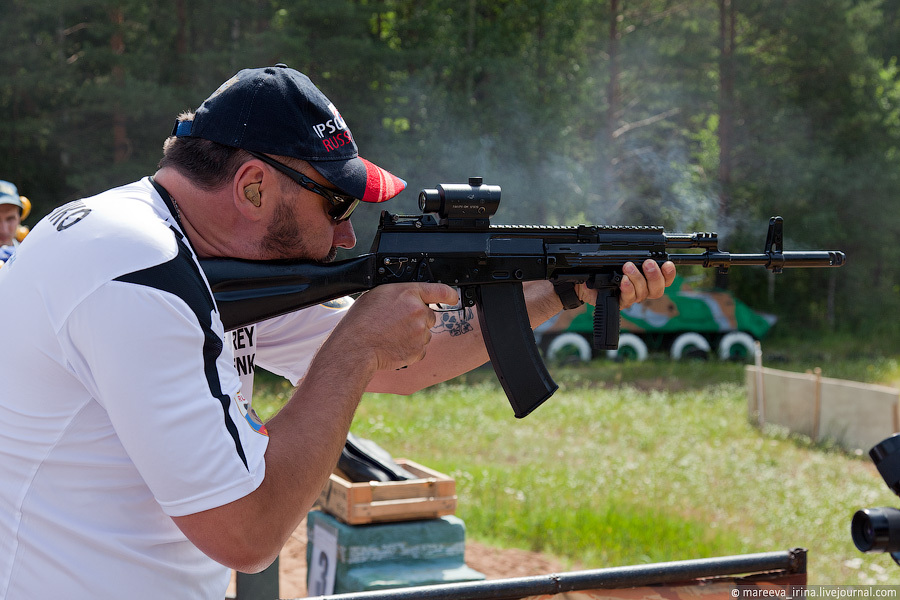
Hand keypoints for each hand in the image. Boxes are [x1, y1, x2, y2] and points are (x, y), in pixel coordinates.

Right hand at [338, 282, 458, 371]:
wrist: (356, 347)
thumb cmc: (361, 320)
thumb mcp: (378, 294)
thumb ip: (400, 294)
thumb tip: (410, 299)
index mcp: (409, 293)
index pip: (440, 290)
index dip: (450, 294)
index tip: (453, 298)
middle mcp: (418, 311)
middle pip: (429, 316)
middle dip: (418, 320)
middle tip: (397, 323)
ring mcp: (420, 332)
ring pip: (424, 333)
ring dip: (413, 335)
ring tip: (392, 335)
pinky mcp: (418, 350)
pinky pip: (420, 349)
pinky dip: (410, 349)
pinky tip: (394, 345)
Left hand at [570, 260, 675, 308]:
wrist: (583, 278)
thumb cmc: (602, 265)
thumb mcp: (619, 255)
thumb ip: (634, 252)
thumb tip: (643, 237)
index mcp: (647, 277)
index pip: (665, 279)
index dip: (670, 274)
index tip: (668, 264)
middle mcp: (642, 289)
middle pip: (658, 289)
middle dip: (655, 275)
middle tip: (648, 263)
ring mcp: (631, 297)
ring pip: (643, 292)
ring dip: (637, 278)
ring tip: (627, 266)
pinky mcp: (619, 302)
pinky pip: (627, 298)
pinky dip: (626, 288)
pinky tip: (621, 280)